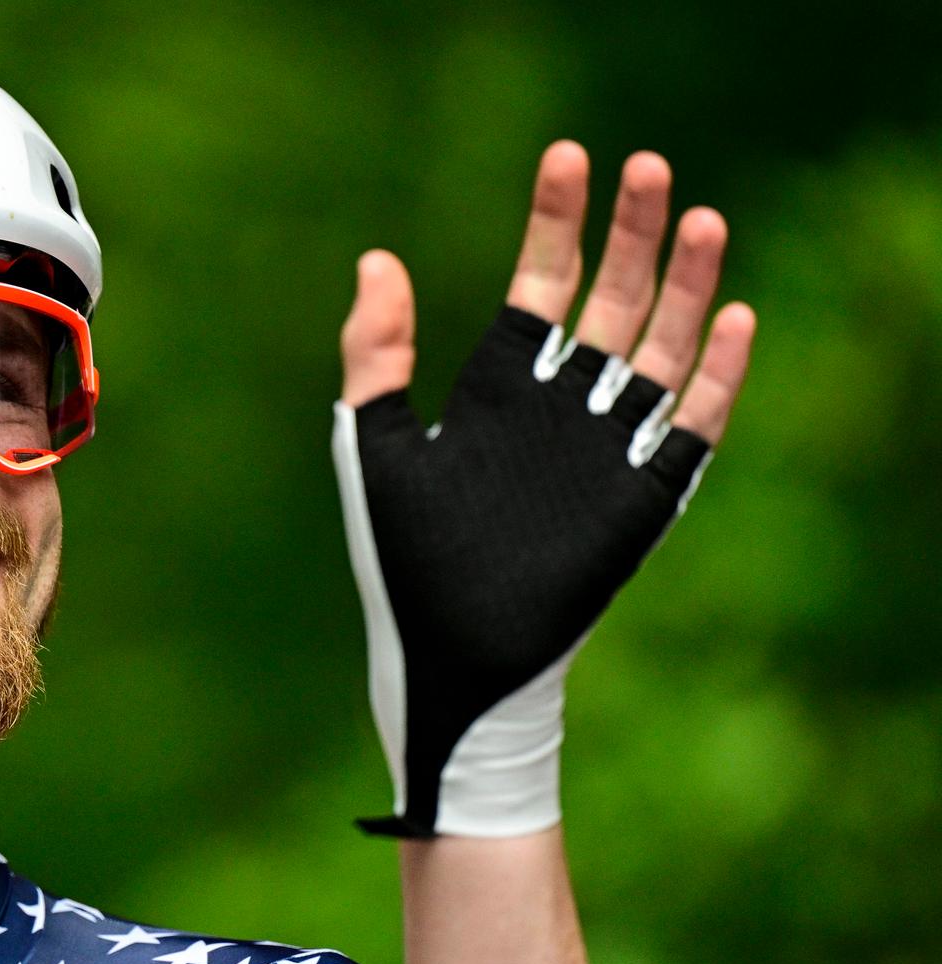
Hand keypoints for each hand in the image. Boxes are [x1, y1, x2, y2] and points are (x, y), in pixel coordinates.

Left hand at [330, 142, 755, 838]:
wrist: (448, 661)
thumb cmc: (401, 565)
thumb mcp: (375, 449)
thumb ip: (376, 357)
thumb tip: (377, 258)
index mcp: (498, 389)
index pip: (541, 284)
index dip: (558, 220)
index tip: (569, 155)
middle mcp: (560, 409)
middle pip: (613, 301)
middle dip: (635, 234)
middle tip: (651, 166)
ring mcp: (605, 450)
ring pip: (661, 349)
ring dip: (686, 288)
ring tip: (703, 219)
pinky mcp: (642, 499)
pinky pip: (692, 428)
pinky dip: (718, 378)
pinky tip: (735, 319)